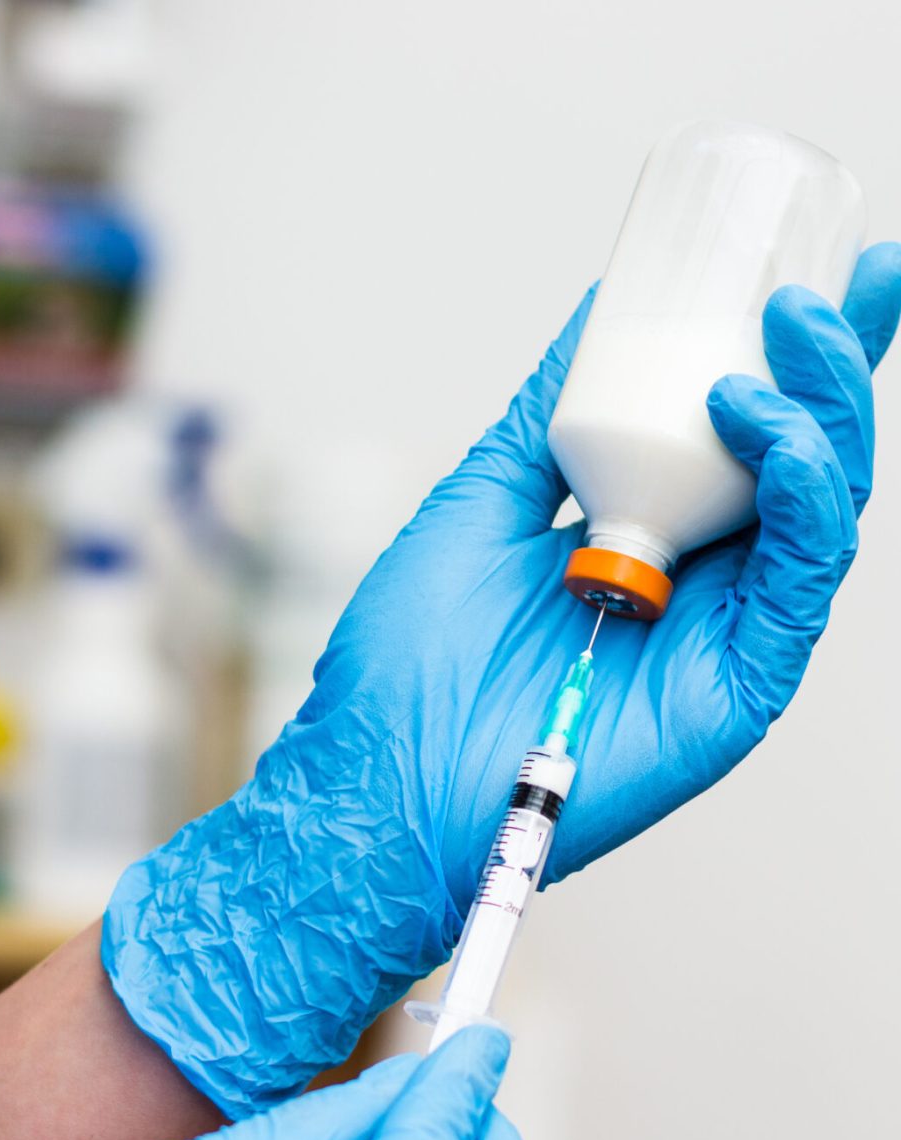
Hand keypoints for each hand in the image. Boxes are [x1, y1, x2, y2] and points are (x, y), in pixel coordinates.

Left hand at [105, 244, 900, 1115]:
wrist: (378, 782)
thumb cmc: (410, 659)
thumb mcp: (484, 501)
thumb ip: (550, 415)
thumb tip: (598, 312)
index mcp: (643, 537)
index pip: (738, 435)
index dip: (786, 355)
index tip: (809, 266)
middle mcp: (699, 582)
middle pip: (801, 461)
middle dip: (837, 362)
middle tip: (852, 271)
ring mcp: (723, 635)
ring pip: (820, 512)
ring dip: (823, 410)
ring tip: (789, 330)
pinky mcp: (737, 689)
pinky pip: (800, 584)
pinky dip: (804, 499)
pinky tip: (771, 430)